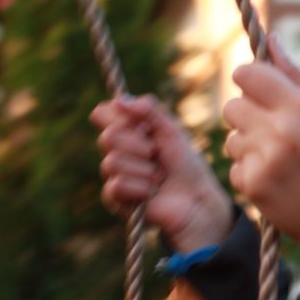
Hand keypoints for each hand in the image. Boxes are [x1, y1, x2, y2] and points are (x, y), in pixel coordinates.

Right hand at [90, 95, 232, 252]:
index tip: (142, 125)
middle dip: (137, 144)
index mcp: (127, 130)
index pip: (103, 113)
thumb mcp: (172, 130)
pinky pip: (116, 185)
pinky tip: (151, 192)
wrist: (196, 197)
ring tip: (158, 176)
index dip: (118, 117)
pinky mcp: (115, 199)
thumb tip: (119, 100)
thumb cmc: (185, 163)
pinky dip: (140, 187)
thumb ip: (149, 110)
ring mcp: (114, 174)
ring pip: (112, 162)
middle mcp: (116, 150)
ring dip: (143, 168)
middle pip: (108, 137)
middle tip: (155, 152)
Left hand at [223, 35, 299, 277]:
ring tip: (278, 158)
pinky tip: (276, 178)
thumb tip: (270, 40)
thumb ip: (296, 76)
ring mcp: (264, 160)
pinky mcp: (253, 186)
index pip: (247, 74)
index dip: (249, 79)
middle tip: (272, 128)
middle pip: (232, 105)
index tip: (258, 89)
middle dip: (247, 113)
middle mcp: (280, 131)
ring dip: (247, 144)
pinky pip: (234, 165)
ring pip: (230, 137)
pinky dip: (250, 171)